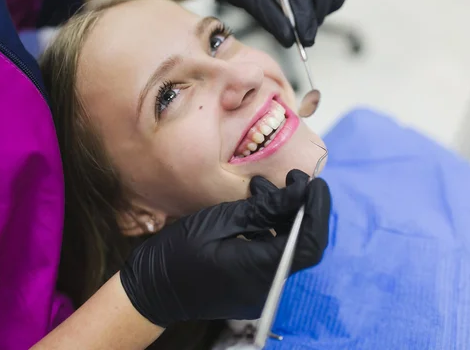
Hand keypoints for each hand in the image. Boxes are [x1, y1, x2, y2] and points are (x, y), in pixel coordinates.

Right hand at [120, 170, 330, 326]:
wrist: (150, 291)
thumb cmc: (176, 253)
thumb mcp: (218, 221)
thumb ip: (263, 209)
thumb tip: (299, 192)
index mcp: (258, 270)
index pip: (310, 243)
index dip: (319, 210)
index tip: (315, 182)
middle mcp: (267, 286)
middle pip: (302, 246)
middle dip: (301, 209)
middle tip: (290, 179)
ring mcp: (260, 291)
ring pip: (288, 249)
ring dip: (283, 217)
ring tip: (260, 189)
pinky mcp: (252, 288)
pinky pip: (272, 257)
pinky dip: (270, 231)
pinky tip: (253, 211)